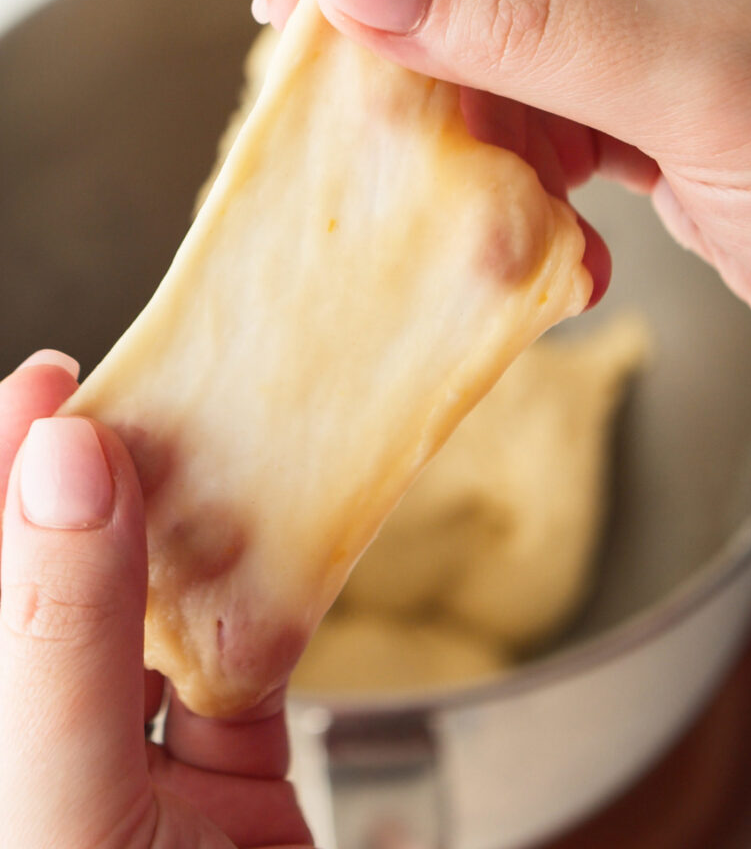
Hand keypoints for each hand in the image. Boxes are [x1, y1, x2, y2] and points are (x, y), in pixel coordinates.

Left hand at [0, 351, 312, 848]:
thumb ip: (61, 636)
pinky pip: (248, 655)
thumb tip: (67, 464)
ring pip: (165, 607)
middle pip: (75, 572)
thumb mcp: (70, 806)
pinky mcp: (232, 764)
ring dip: (201, 527)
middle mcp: (56, 730)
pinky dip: (275, 595)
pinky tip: (284, 539)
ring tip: (220, 443)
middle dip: (108, 478)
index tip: (52, 382)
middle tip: (148, 394)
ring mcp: (143, 754)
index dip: (7, 462)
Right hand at [254, 0, 750, 322]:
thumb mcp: (704, 82)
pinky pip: (527, 93)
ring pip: (488, 18)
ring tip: (461, 183)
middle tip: (346, 95)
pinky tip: (541, 220)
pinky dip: (513, 163)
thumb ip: (526, 22)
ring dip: (460, 112)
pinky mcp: (630, 72)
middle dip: (409, 20)